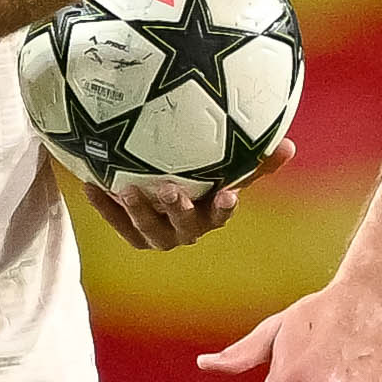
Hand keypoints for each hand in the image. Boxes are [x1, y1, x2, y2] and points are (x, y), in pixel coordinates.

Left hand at [83, 137, 293, 251]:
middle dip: (176, 209)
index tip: (227, 193)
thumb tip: (291, 145)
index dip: (224, 207)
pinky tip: (90, 185)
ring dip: (137, 212)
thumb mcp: (228, 171)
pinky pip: (117, 224)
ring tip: (125, 190)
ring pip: (148, 230)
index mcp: (211, 216)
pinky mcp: (133, 234)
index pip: (222, 215)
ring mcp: (158, 236)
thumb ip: (255, 161)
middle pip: (183, 226)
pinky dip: (104, 208)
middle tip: (168, 189)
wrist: (163, 196)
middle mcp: (186, 231)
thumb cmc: (204, 182)